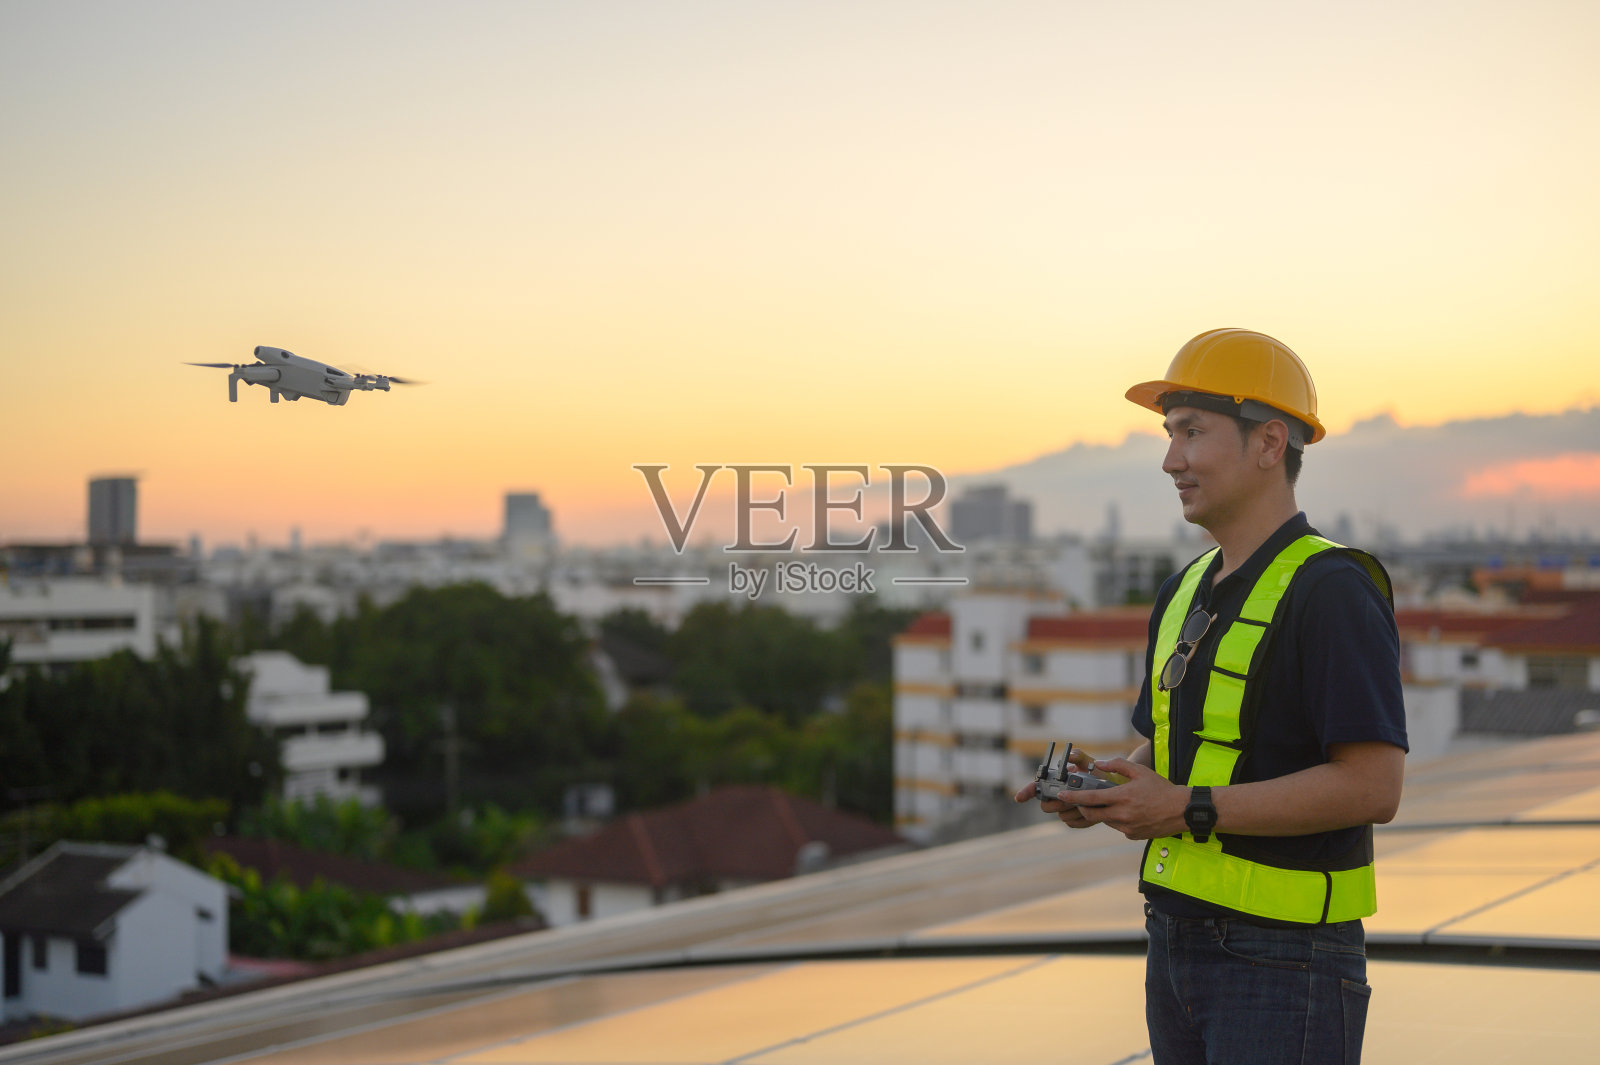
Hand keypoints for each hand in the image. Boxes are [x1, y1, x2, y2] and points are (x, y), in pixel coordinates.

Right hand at [1013, 746, 1105, 829]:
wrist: (1112, 791)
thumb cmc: (1098, 775)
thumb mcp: (1090, 763)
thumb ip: (1079, 757)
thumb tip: (1070, 755)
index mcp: (1055, 782)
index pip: (1036, 788)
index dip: (1026, 792)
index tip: (1019, 798)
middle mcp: (1057, 797)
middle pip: (1046, 806)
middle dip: (1057, 803)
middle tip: (1070, 799)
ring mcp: (1065, 810)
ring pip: (1061, 816)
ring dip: (1073, 810)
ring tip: (1086, 802)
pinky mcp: (1074, 820)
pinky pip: (1072, 823)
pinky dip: (1082, 819)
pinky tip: (1091, 810)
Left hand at [1056, 757, 1188, 840]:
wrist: (1182, 810)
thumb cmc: (1161, 788)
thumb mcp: (1140, 771)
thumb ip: (1117, 765)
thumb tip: (1099, 764)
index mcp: (1122, 797)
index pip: (1090, 798)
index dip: (1073, 797)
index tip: (1061, 795)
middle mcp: (1122, 814)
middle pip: (1091, 814)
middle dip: (1082, 808)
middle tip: (1081, 802)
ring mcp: (1127, 827)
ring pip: (1105, 820)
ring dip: (1102, 812)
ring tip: (1113, 802)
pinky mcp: (1133, 835)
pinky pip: (1118, 827)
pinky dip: (1116, 820)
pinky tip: (1129, 812)